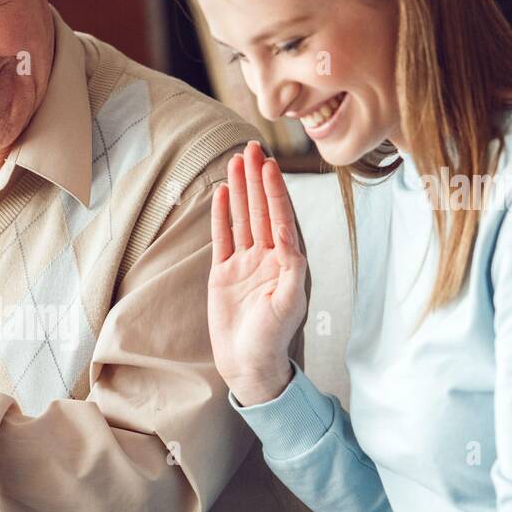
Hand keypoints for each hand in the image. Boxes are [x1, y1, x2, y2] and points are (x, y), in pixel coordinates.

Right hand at [208, 141, 305, 405]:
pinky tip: (222, 193)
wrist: (249, 363)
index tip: (270, 165)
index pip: (281, 218)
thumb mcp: (288, 304)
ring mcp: (244, 264)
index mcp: (287, 262)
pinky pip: (222, 238)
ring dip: (240, 189)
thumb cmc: (272, 339)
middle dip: (257, 179)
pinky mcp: (223, 274)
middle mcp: (267, 258)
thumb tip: (287, 238)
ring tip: (236, 161)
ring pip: (242, 218)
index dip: (275, 191)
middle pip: (261, 210)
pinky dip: (221, 215)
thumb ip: (290, 269)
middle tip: (252, 148)